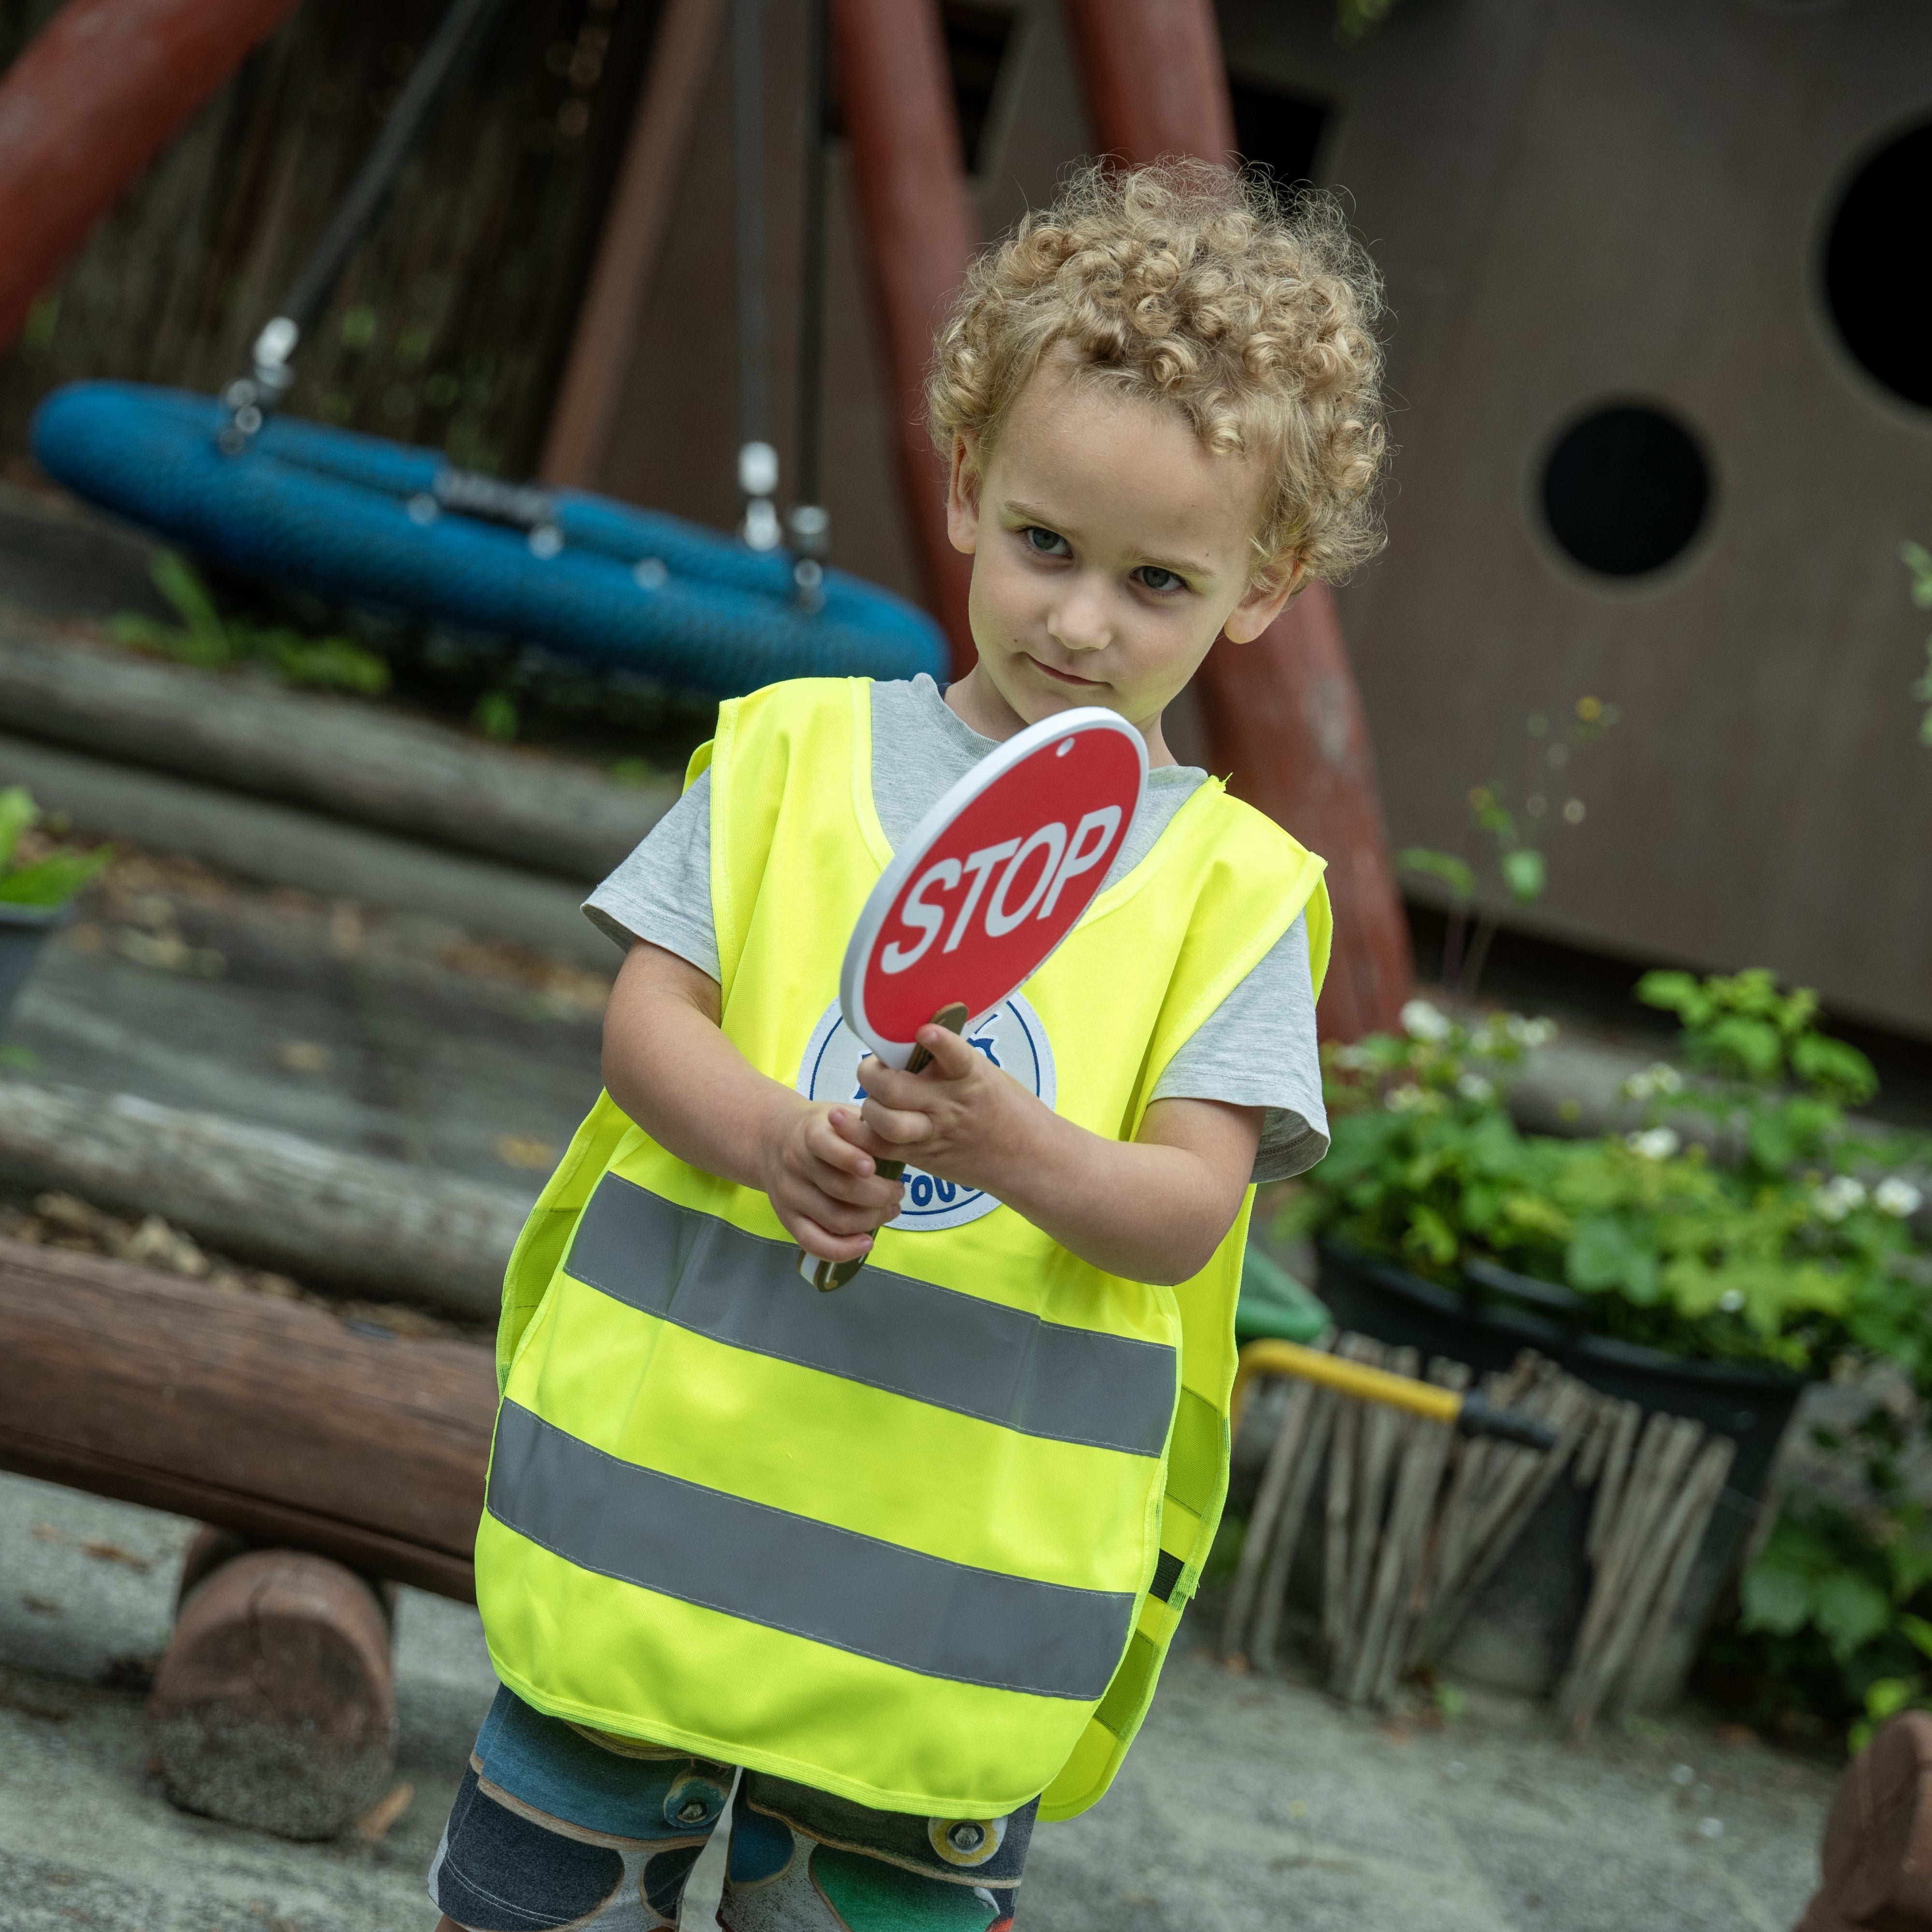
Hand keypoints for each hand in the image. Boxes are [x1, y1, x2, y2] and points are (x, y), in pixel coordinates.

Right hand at [758, 1100, 904, 1262]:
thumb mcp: (842, 1115)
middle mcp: (796, 1165)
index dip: (849, 1158)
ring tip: (891, 1209)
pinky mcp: (788, 1220)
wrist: (772, 1140)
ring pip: (834, 1218)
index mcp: (810, 1134)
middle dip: (879, 1195)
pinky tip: (867, 1243)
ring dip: (871, 1219)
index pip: (825, 1145)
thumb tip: (899, 1142)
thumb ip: (865, 1128)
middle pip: (840, 1189)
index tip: (872, 1167)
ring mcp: (790, 1196)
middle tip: (898, 1192)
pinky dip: (843, 1250)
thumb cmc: (824, 1130)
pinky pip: (815, 1243)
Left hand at [847, 1023, 1041, 1196]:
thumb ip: (948, 1059)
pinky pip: (882, 1149)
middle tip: (874, 1069)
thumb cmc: (1004, 1107)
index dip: (937, 1042)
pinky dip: (863, 1137)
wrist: (1027, 1157)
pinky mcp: (923, 1157)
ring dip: (868, 1108)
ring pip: (884, 1122)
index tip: (924, 1032)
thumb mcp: (984, 1073)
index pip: (954, 1055)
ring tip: (873, 1100)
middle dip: (872, 1074)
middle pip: (894, 1088)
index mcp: (969, 1076)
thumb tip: (911, 1034)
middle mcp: (948, 1104)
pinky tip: (855, 1124)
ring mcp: (934, 1133)